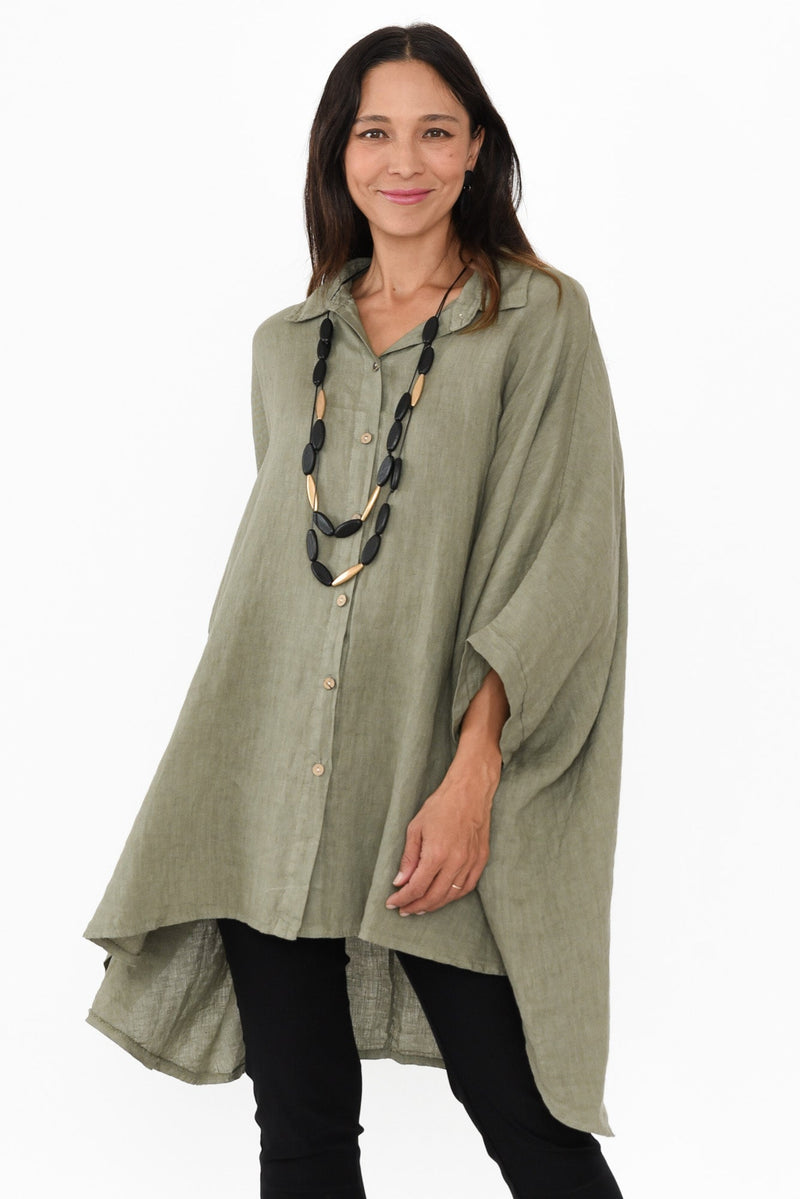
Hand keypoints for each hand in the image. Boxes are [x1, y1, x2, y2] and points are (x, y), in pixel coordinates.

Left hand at [385, 749, 499, 916]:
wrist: (469, 791)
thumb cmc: (441, 805)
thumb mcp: (415, 828)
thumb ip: (408, 858)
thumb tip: (400, 881)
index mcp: (436, 854)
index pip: (417, 887)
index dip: (403, 899)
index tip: (392, 903)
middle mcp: (455, 862)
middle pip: (434, 897)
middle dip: (416, 906)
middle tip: (404, 909)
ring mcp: (471, 862)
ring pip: (452, 895)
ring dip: (435, 905)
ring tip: (421, 907)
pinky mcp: (481, 859)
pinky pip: (468, 887)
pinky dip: (454, 896)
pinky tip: (444, 897)